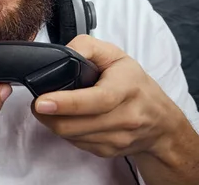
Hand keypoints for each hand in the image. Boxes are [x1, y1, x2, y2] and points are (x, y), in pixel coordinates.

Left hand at [31, 35, 183, 157]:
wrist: (161, 121)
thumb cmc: (134, 84)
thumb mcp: (115, 55)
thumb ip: (86, 47)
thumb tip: (62, 52)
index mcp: (126, 89)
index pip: (96, 100)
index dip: (66, 103)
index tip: (42, 102)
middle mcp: (125, 117)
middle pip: (76, 125)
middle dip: (48, 116)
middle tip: (37, 103)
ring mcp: (118, 138)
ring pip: (72, 136)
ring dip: (54, 123)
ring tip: (50, 109)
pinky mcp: (109, 151)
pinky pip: (77, 144)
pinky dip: (66, 132)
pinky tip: (68, 119)